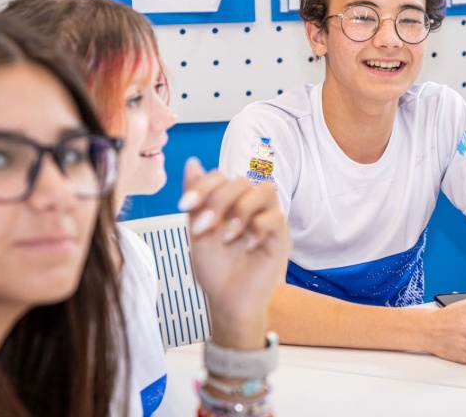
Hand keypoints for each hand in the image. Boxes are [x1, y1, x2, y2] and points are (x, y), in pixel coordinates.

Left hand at [178, 157, 288, 348]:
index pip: (221, 177)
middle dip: (219, 200)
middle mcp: (249, 207)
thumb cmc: (215, 270)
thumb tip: (191, 163)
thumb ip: (196, 200)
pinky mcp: (281, 236)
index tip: (184, 205)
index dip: (203, 185)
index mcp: (229, 204)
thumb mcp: (198, 232)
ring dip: (241, 210)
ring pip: (265, 190)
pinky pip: (276, 216)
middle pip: (241, 181)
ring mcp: (266, 220)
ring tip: (228, 235)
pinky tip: (247, 245)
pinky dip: (258, 227)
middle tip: (207, 226)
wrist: (227, 301)